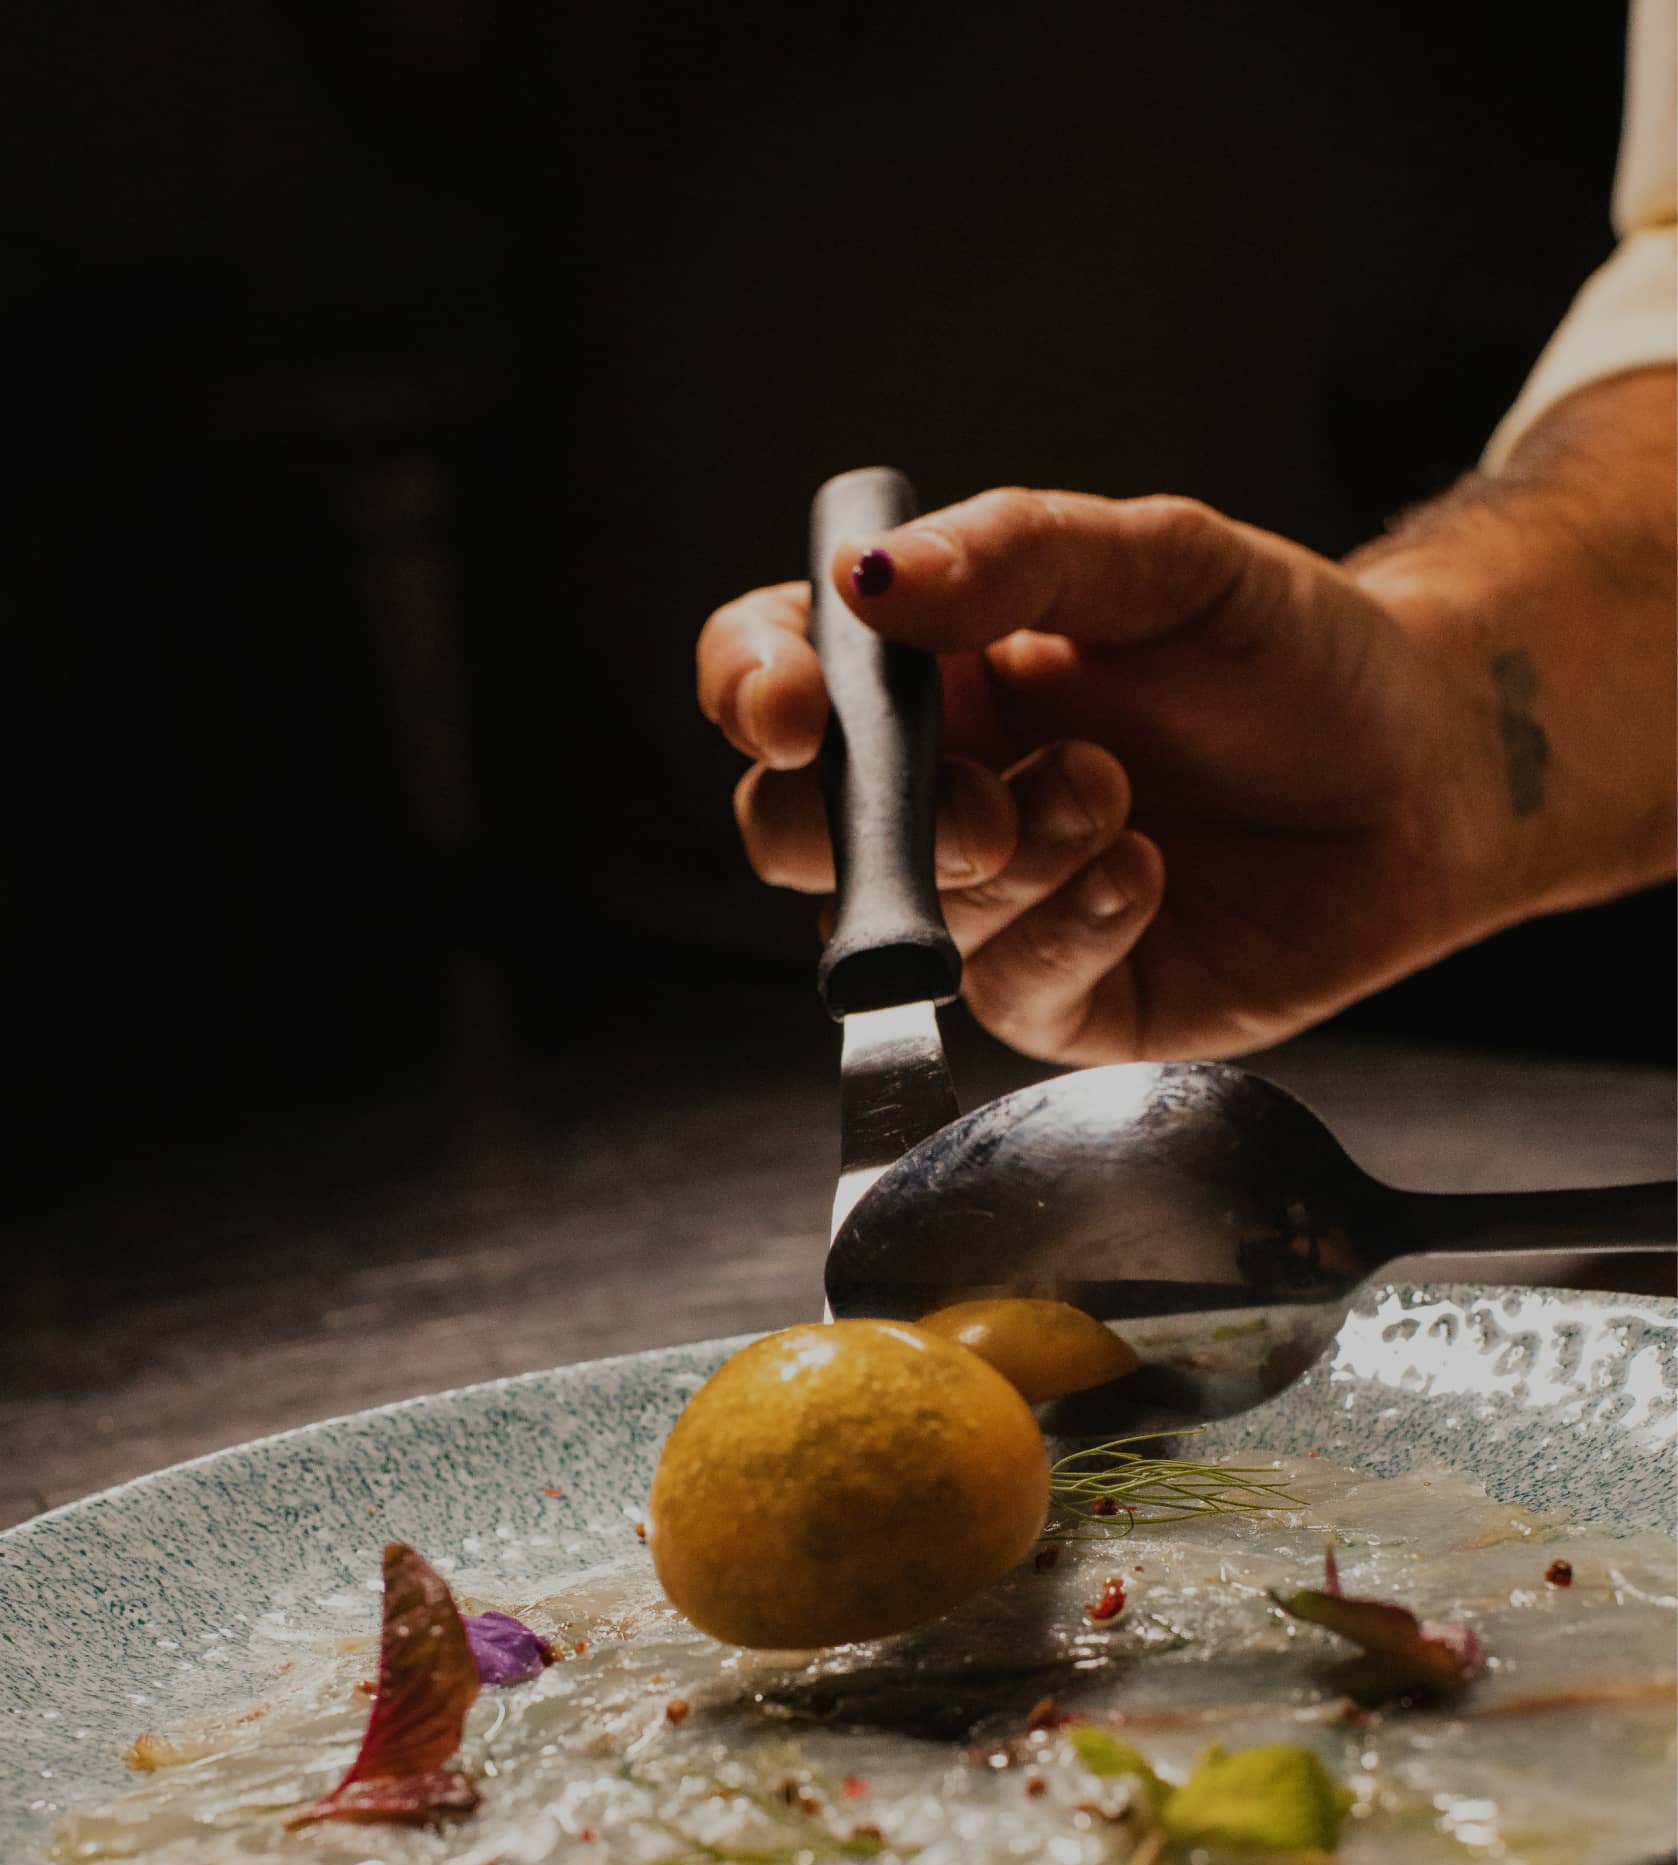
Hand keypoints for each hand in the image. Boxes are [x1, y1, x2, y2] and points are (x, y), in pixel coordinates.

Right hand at [696, 416, 1671, 1060]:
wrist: (1426, 768)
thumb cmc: (1292, 653)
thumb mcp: (1164, 560)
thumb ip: (1011, 554)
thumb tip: (861, 579)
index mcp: (929, 674)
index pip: (770, 677)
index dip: (752, 692)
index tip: (795, 706)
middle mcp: (938, 793)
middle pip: (793, 830)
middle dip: (865, 823)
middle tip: (980, 798)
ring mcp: (991, 907)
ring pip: (910, 915)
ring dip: (1015, 856)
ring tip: (1120, 798)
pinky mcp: (1061, 998)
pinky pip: (1007, 990)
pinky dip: (1071, 927)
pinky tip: (1145, 876)